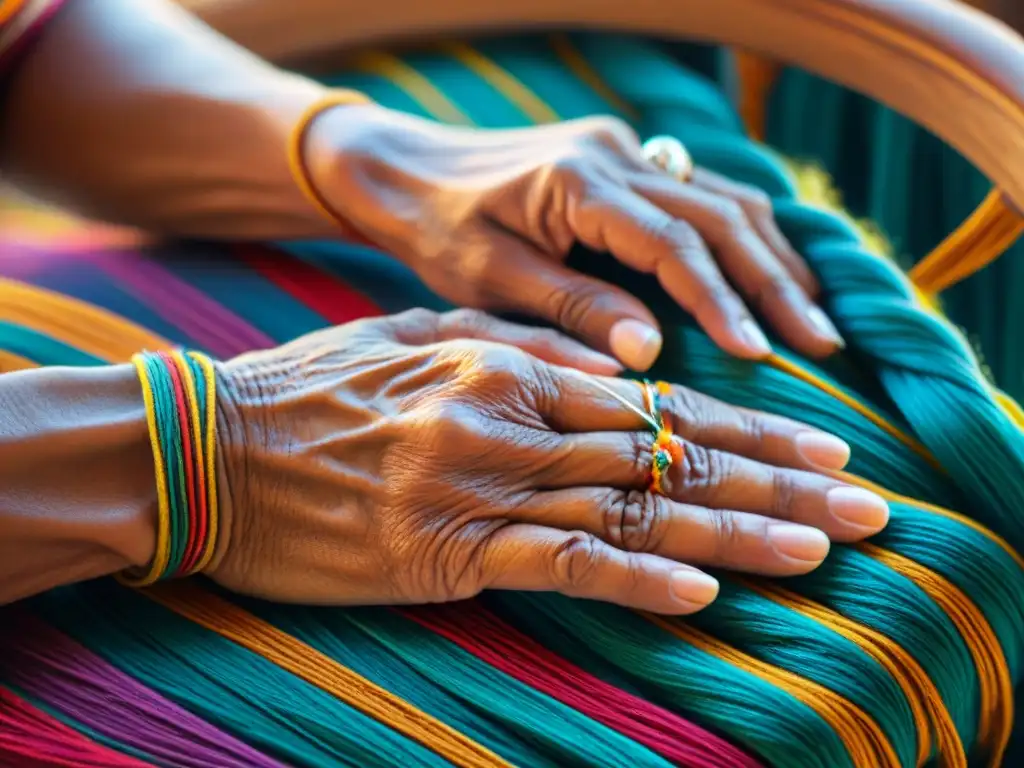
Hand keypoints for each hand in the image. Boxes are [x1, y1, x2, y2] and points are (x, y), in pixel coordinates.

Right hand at [208, 309, 885, 614]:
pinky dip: (637, 573)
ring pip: (633, 506)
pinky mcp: (444, 552)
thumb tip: (603, 363)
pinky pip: (561, 561)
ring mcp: (480, 487)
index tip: (821, 447)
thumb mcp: (419, 336)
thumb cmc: (317, 389)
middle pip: (667, 451)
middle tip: (864, 503)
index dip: (747, 425)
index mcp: (508, 365)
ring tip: (820, 546)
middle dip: (776, 478)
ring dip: (735, 530)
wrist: (213, 448)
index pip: (656, 398)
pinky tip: (704, 590)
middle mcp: (510, 420)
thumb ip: (515, 343)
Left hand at [304, 104, 842, 371]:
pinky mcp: (625, 161)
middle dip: (773, 281)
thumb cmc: (436, 226)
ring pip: (723, 199)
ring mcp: (625, 151)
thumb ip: (573, 308)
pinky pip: (703, 195)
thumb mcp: (491, 278)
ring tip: (814, 317)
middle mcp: (615, 154)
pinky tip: (770, 274)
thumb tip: (653, 354)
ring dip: (771, 257)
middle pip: (719, 215)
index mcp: (578, 181)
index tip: (760, 352)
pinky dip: (743, 238)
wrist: (402, 167)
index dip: (721, 299)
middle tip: (821, 343)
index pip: (674, 242)